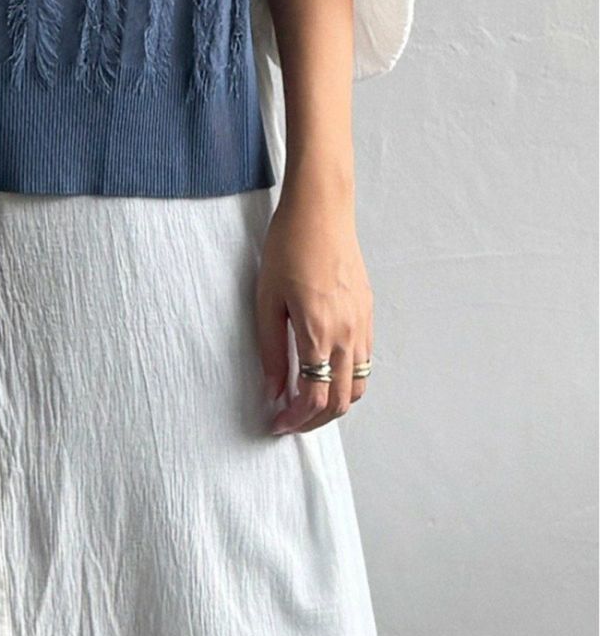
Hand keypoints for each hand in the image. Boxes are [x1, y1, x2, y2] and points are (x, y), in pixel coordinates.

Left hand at [255, 170, 372, 434]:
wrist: (321, 211)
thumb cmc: (288, 247)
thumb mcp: (267, 299)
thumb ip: (271, 349)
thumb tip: (273, 389)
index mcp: (319, 332)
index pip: (315, 397)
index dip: (295, 419)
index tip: (276, 424)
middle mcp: (348, 334)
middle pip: (340, 400)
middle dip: (314, 420)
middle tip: (288, 421)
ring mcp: (362, 324)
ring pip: (358, 386)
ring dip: (334, 404)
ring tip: (306, 403)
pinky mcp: (368, 313)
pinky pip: (364, 361)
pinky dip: (347, 379)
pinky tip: (324, 373)